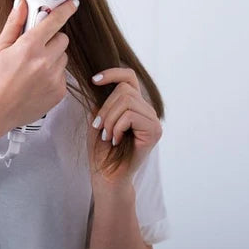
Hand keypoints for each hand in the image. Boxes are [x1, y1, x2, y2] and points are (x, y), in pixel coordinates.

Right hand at [0, 0, 77, 130]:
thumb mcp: (0, 48)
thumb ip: (14, 23)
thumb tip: (22, 2)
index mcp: (29, 47)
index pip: (55, 21)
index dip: (65, 10)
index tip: (73, 4)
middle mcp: (45, 61)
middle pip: (63, 39)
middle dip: (52, 40)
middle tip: (36, 48)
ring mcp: (54, 78)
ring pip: (63, 58)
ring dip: (53, 59)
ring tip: (33, 70)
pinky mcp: (59, 92)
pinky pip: (63, 76)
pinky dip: (53, 76)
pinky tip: (36, 83)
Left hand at [88, 66, 161, 187]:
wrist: (106, 176)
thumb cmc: (101, 150)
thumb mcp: (98, 119)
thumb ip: (104, 101)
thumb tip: (102, 81)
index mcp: (134, 105)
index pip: (129, 77)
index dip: (112, 73)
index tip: (93, 80)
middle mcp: (146, 110)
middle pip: (124, 89)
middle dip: (106, 108)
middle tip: (100, 127)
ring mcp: (153, 120)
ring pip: (127, 101)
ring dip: (110, 119)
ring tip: (107, 136)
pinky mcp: (154, 131)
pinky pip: (130, 116)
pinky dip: (117, 127)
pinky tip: (116, 140)